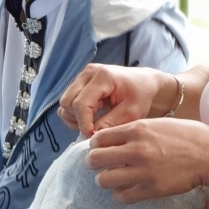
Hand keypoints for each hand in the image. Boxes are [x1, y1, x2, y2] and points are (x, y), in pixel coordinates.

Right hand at [58, 64, 172, 135]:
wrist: (144, 82)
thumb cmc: (140, 95)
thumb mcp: (130, 113)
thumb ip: (110, 124)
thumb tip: (92, 136)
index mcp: (103, 77)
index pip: (81, 103)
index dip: (84, 123)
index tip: (93, 135)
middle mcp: (89, 72)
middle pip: (67, 102)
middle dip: (79, 119)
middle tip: (96, 126)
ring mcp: (83, 75)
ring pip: (64, 103)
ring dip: (76, 116)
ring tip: (96, 118)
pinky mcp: (80, 81)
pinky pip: (68, 101)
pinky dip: (75, 112)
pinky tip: (93, 114)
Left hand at [86, 118, 208, 202]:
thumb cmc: (187, 136)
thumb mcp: (158, 123)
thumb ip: (135, 130)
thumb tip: (112, 138)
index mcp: (138, 129)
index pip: (99, 138)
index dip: (95, 145)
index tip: (100, 149)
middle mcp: (137, 149)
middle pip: (95, 159)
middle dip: (94, 162)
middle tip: (101, 165)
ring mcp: (143, 171)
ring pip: (104, 180)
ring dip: (105, 180)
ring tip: (114, 178)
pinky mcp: (151, 189)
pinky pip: (122, 196)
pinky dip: (120, 194)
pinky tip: (127, 189)